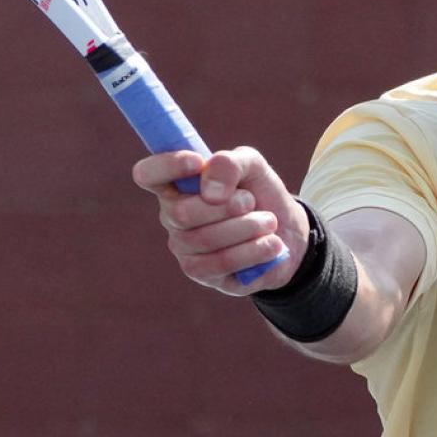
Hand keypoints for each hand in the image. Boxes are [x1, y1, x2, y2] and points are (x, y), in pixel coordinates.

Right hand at [132, 147, 306, 295]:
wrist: (288, 232)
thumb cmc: (260, 193)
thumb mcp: (253, 166)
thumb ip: (231, 163)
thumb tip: (210, 191)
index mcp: (177, 184)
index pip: (148, 174)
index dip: (167, 166)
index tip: (198, 162)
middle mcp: (172, 216)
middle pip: (181, 212)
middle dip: (226, 205)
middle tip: (251, 201)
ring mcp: (184, 247)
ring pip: (204, 239)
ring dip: (247, 227)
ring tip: (269, 221)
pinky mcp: (201, 274)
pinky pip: (220, 264)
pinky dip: (253, 251)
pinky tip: (272, 245)